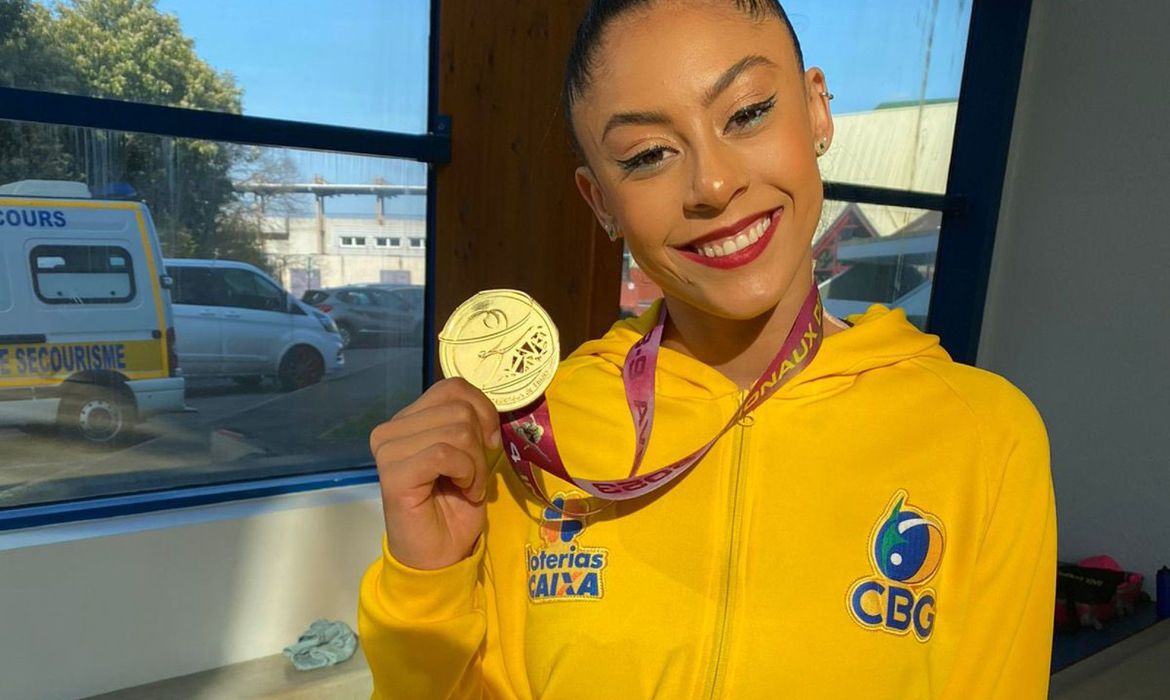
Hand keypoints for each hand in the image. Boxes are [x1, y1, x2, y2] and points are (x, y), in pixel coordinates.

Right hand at [370, 378, 501, 569]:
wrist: (439, 556)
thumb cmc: (454, 507)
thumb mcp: (470, 454)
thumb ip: (468, 423)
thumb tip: (483, 407)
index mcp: (408, 420)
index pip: (453, 387)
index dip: (483, 410)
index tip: (489, 442)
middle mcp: (391, 429)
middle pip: (459, 408)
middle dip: (480, 444)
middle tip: (474, 475)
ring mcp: (388, 450)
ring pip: (457, 430)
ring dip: (476, 464)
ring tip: (468, 486)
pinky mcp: (393, 473)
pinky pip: (444, 454)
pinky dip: (467, 473)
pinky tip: (464, 491)